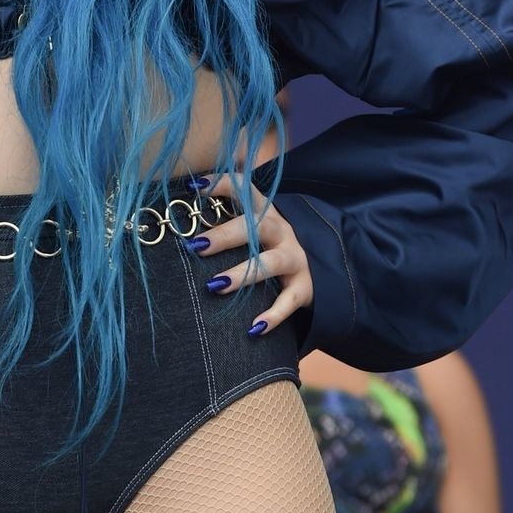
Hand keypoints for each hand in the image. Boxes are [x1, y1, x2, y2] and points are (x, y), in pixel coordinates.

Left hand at [186, 171, 312, 336]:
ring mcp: (296, 259)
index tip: (193, 186)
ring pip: (270, 264)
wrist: (327, 265)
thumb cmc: (274, 244)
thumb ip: (231, 216)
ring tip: (215, 286)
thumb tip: (185, 208)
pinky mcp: (305, 287)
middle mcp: (282, 232)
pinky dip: (273, 316)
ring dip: (242, 275)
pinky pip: (289, 302)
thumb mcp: (259, 225)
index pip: (245, 190)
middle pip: (256, 227)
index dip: (222, 184)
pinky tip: (254, 328)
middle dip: (225, 235)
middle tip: (196, 246)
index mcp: (266, 213)